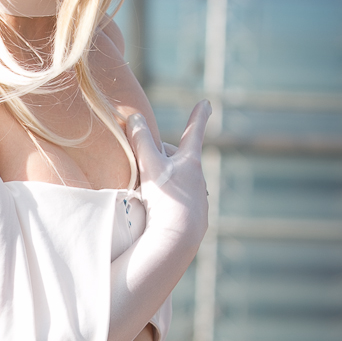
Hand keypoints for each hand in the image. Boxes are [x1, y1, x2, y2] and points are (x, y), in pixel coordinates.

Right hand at [126, 101, 211, 251]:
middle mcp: (198, 177)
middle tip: (144, 166)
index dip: (198, 116)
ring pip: (178, 182)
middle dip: (163, 157)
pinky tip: (156, 212)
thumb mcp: (149, 165)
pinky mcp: (194, 217)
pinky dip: (167, 202)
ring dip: (164, 182)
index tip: (206, 102)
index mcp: (190, 160)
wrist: (179, 237)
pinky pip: (178, 202)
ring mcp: (198, 198)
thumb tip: (135, 117)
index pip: (193, 131)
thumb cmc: (165, 197)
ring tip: (147, 192)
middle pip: (179, 159)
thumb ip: (141, 141)